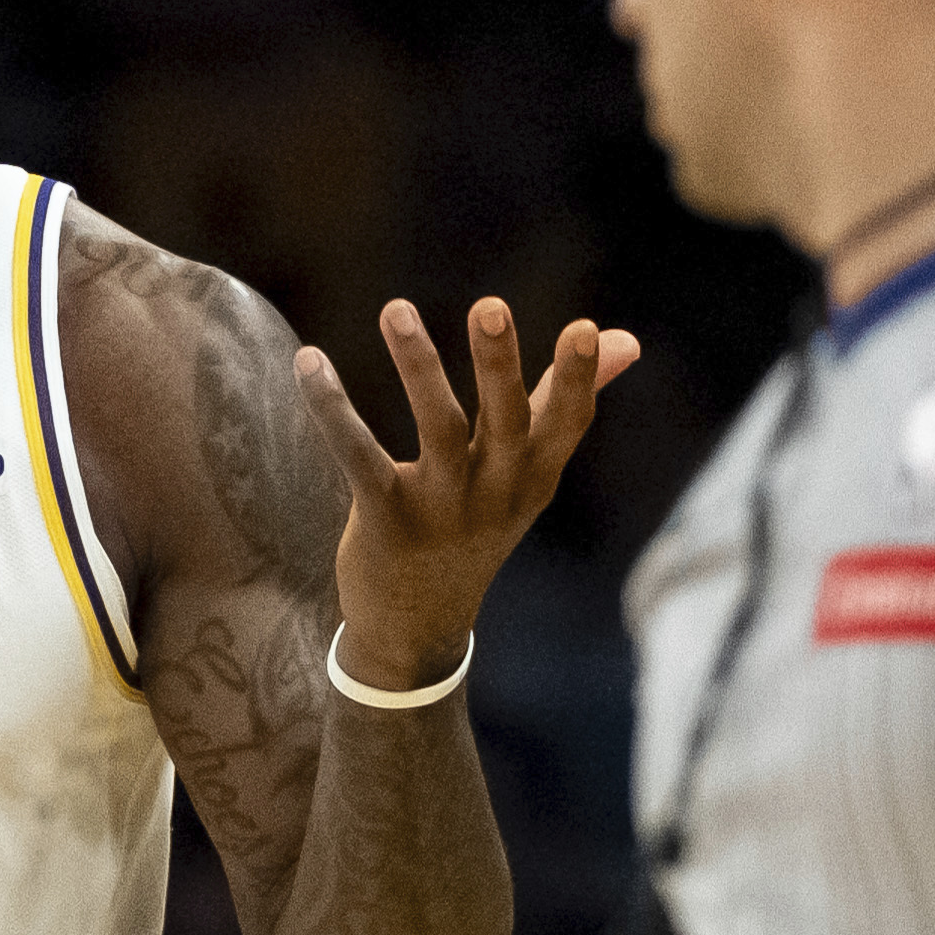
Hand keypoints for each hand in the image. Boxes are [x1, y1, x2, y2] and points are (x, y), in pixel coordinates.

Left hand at [297, 298, 640, 689]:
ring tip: (395, 309)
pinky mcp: (385, 520)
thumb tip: (625, 339)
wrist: (418, 628)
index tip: (581, 329)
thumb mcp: (526, 475)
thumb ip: (563, 403)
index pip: (567, 423)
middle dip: (499, 364)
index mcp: (533, 478)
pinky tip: (310, 361)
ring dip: (418, 366)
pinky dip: (332, 408)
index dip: (578, 378)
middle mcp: (494, 493)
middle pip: (505, 421)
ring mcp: (441, 510)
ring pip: (437, 428)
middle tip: (490, 306)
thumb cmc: (476, 528)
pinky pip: (358, 456)